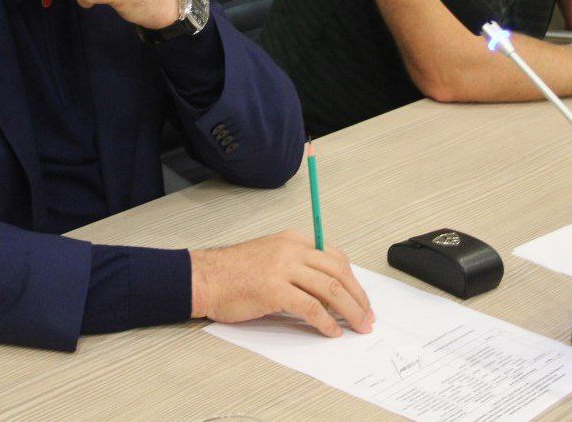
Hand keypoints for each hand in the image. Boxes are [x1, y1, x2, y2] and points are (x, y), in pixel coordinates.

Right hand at [190, 230, 374, 336]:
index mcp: (293, 240)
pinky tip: (331, 332)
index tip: (362, 299)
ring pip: (330, 288)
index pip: (335, 258)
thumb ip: (297, 267)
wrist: (204, 277)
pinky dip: (325, 322)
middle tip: (367, 317)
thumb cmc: (233, 272)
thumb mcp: (270, 258)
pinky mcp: (274, 289)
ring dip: (350, 310)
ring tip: (358, 326)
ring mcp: (283, 268)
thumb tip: (327, 293)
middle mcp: (291, 249)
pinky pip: (310, 307)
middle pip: (339, 271)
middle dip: (358, 297)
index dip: (353, 281)